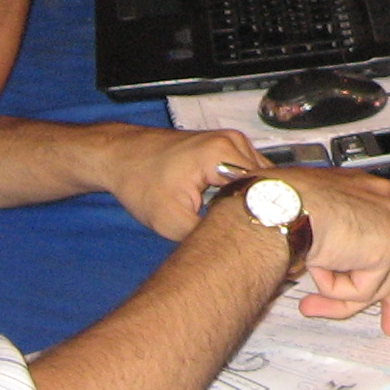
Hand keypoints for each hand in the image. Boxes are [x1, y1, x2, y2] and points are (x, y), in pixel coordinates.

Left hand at [104, 127, 266, 238]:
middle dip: (264, 209)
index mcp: (222, 153)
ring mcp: (231, 140)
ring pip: (260, 178)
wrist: (121, 157)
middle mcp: (232, 141)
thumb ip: (208, 236)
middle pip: (268, 182)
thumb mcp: (171, 221)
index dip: (268, 216)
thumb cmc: (140, 183)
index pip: (267, 188)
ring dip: (255, 200)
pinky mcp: (226, 146)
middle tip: (254, 238)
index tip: (265, 240)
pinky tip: (236, 211)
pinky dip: (246, 191)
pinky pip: (248, 172)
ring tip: (244, 225)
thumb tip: (239, 248)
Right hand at [269, 166, 389, 337]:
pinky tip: (317, 268)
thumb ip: (329, 243)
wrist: (282, 204)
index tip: (380, 290)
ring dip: (337, 296)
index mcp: (364, 192)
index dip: (377, 266)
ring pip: (374, 282)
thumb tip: (327, 265)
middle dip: (388, 300)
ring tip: (307, 303)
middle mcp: (383, 202)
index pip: (379, 235)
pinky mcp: (387, 246)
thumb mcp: (307, 224)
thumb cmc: (281, 206)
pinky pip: (363, 289)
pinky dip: (335, 289)